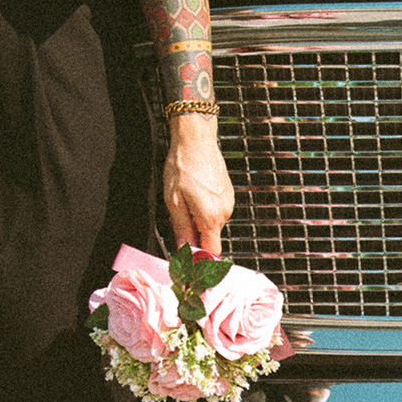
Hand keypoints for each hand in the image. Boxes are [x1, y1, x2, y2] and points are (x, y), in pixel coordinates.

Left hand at [162, 117, 233, 255]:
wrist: (196, 140)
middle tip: (178, 220)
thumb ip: (181, 229)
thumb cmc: (183, 167)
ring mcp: (228, 202)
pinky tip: (194, 193)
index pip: (211, 252)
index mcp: (211, 218)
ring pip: (212, 223)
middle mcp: (224, 213)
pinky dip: (204, 208)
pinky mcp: (227, 194)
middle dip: (195, 236)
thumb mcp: (174, 201)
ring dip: (198, 219)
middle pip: (210, 237)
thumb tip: (183, 251)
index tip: (188, 261)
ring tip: (185, 200)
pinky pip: (215, 210)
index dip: (200, 258)